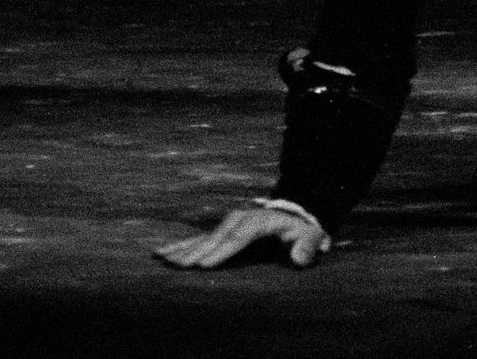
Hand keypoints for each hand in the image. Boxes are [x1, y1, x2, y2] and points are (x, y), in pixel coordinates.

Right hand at [154, 202, 330, 269]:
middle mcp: (244, 218)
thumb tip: (299, 258)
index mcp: (264, 220)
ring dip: (183, 247)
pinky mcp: (223, 230)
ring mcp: (232, 223)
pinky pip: (200, 238)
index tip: (205, 265)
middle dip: (197, 251)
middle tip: (178, 266)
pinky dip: (182, 244)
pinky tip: (163, 252)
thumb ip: (309, 245)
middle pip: (218, 235)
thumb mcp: (313, 235)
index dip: (223, 249)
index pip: (242, 235)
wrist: (296, 211)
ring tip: (162, 257)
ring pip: (205, 235)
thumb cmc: (304, 229)